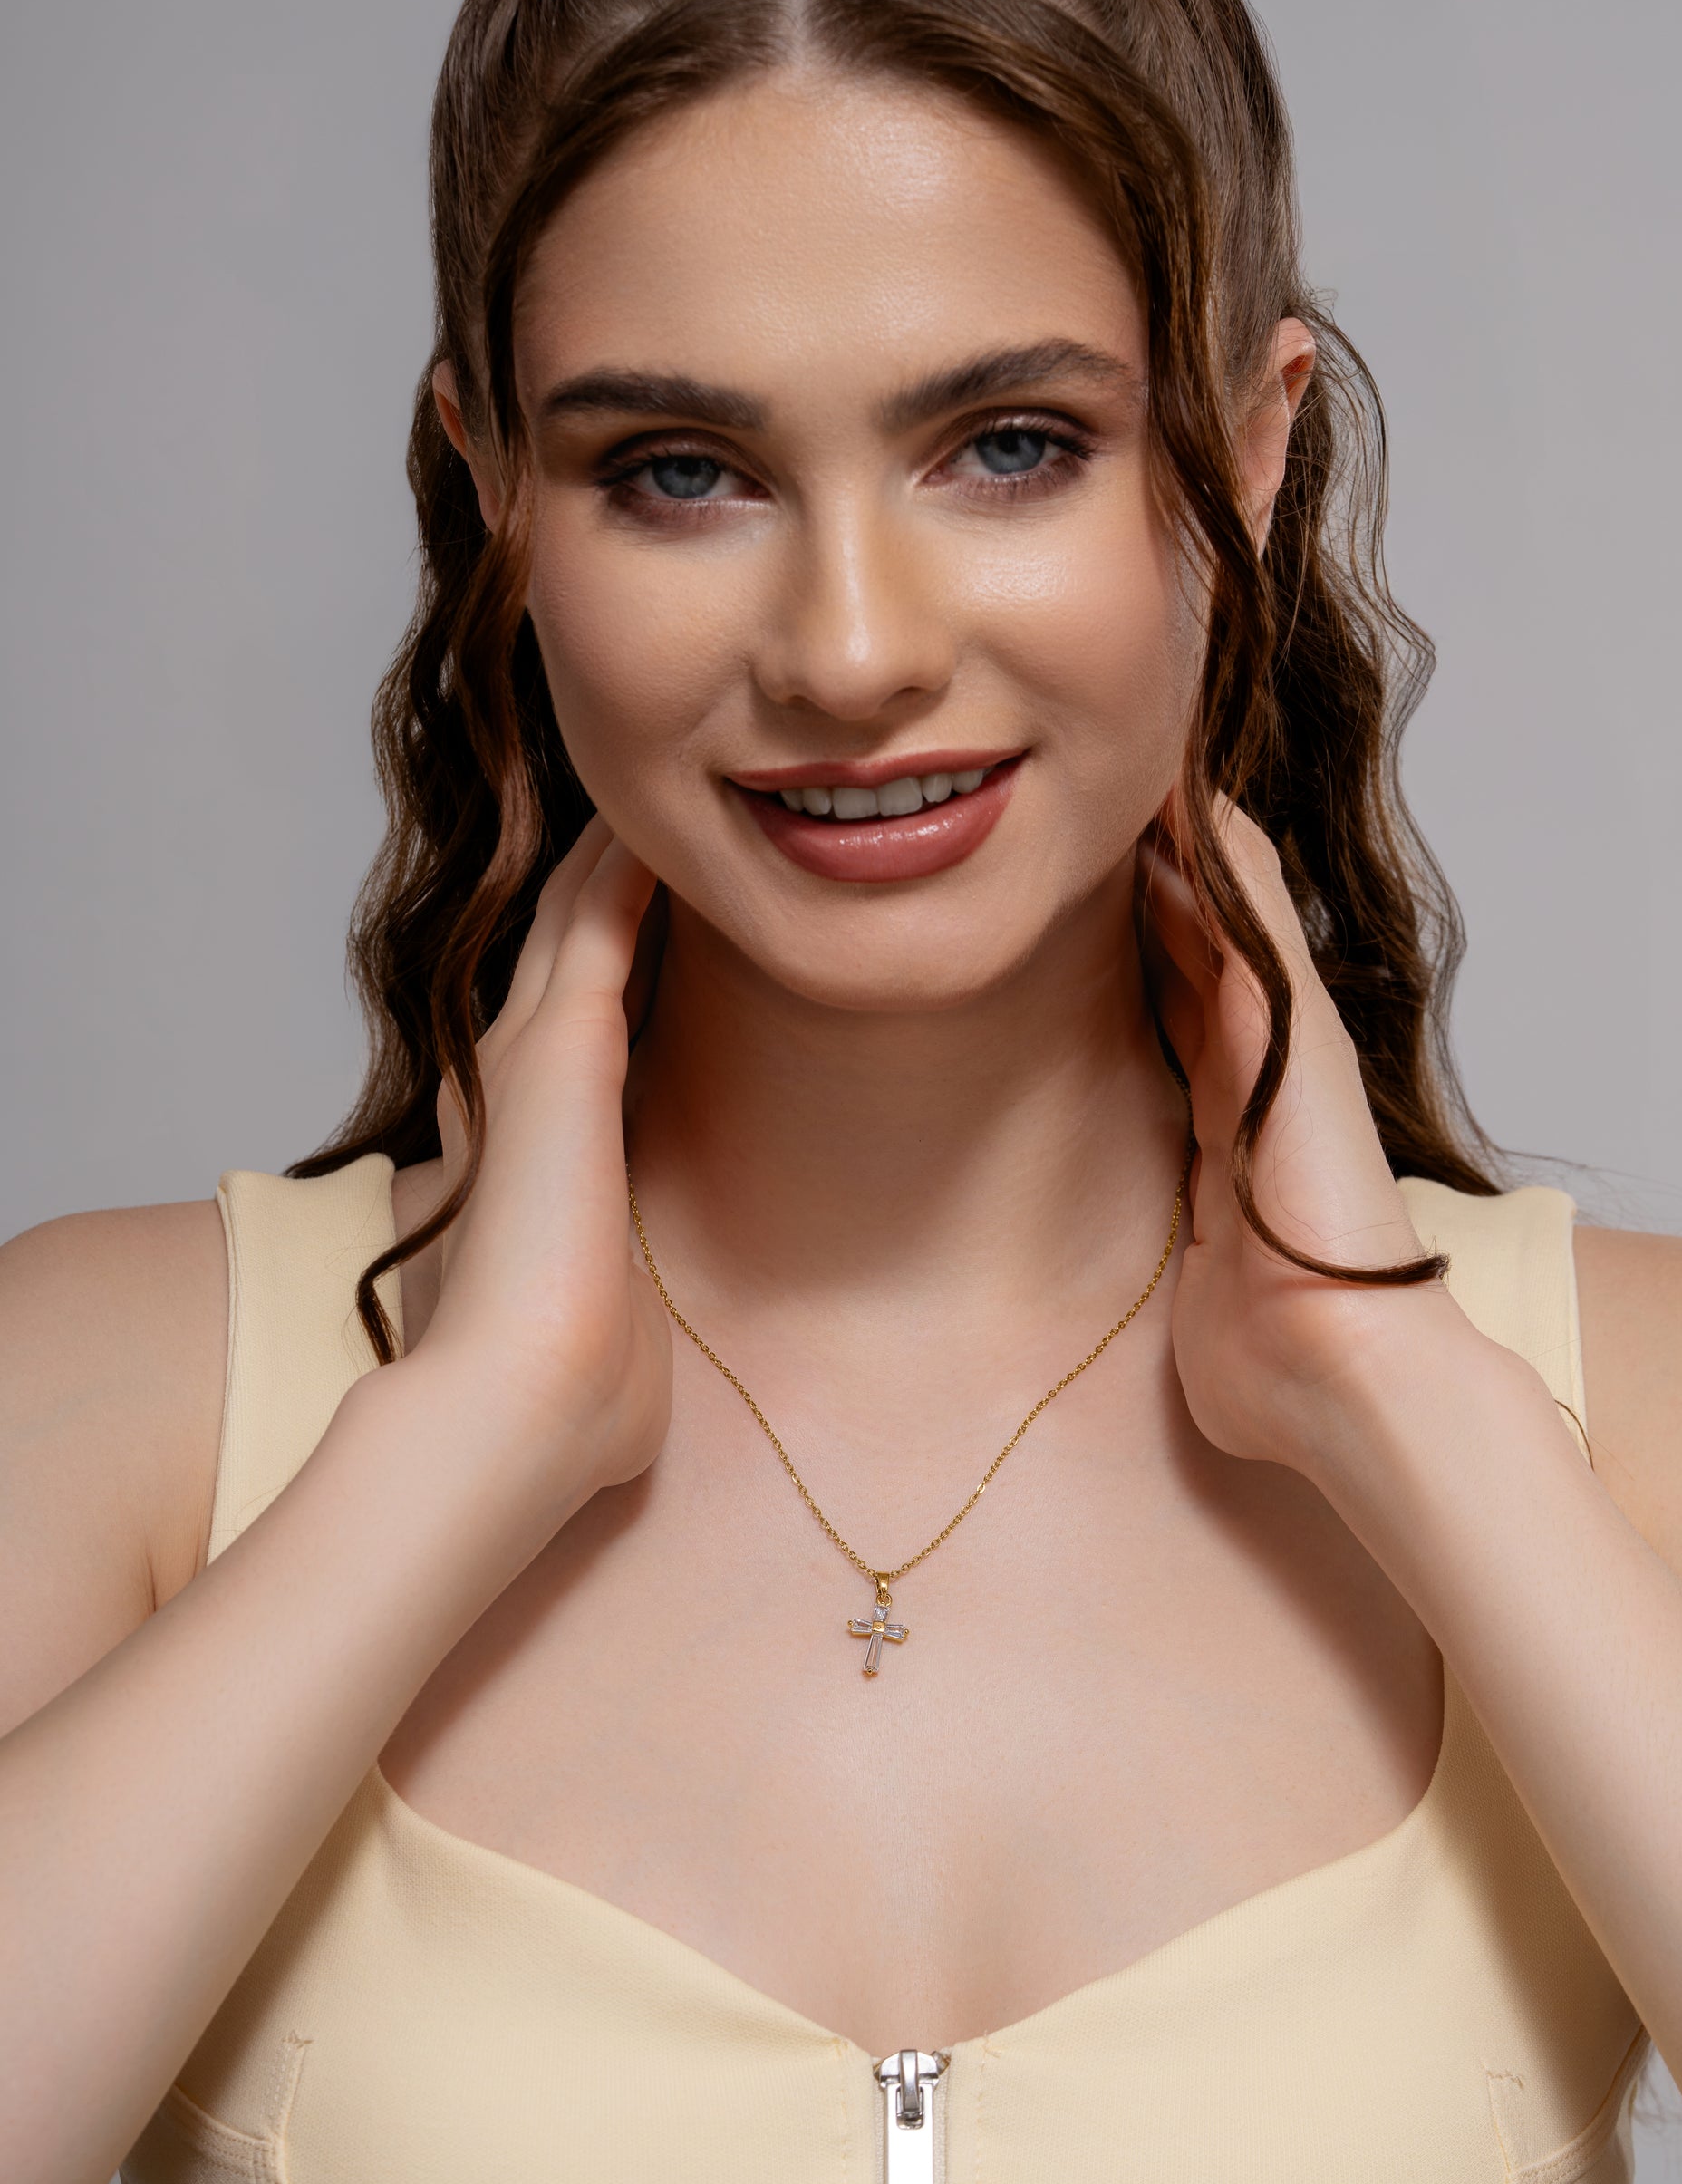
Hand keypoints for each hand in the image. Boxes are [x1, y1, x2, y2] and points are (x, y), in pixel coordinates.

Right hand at [414, 817, 672, 1506]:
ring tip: (651, 787)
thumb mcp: (608, 1309)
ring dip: (606, 851)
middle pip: (559, 947)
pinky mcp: (562, 1038)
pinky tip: (662, 814)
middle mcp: (518, 1080)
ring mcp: (532, 1051)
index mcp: (532, 1140)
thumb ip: (613, 1291)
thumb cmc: (576, 1384)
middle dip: (592, 880)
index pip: (570, 1023)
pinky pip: (597, 914)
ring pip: (569, 913)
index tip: (646, 909)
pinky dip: (622, 860)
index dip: (599, 959)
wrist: (527, 1395)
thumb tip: (632, 1341)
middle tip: (643, 806)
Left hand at [1141, 798, 1447, 1470]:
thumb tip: (1179, 1284)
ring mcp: (1282, 1054)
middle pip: (1197, 951)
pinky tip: (1195, 795)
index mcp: (1227, 1129)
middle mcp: (1256, 1078)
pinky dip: (1227, 862)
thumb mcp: (1199, 1282)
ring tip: (1149, 764)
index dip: (1143, 949)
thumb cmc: (1272, 1357)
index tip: (1098, 888)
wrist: (1340, 1378)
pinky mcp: (1295, 1044)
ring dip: (1190, 847)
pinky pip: (1254, 931)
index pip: (1177, 1015)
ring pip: (1228, 923)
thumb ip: (1188, 1254)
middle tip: (1110, 795)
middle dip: (1158, 879)